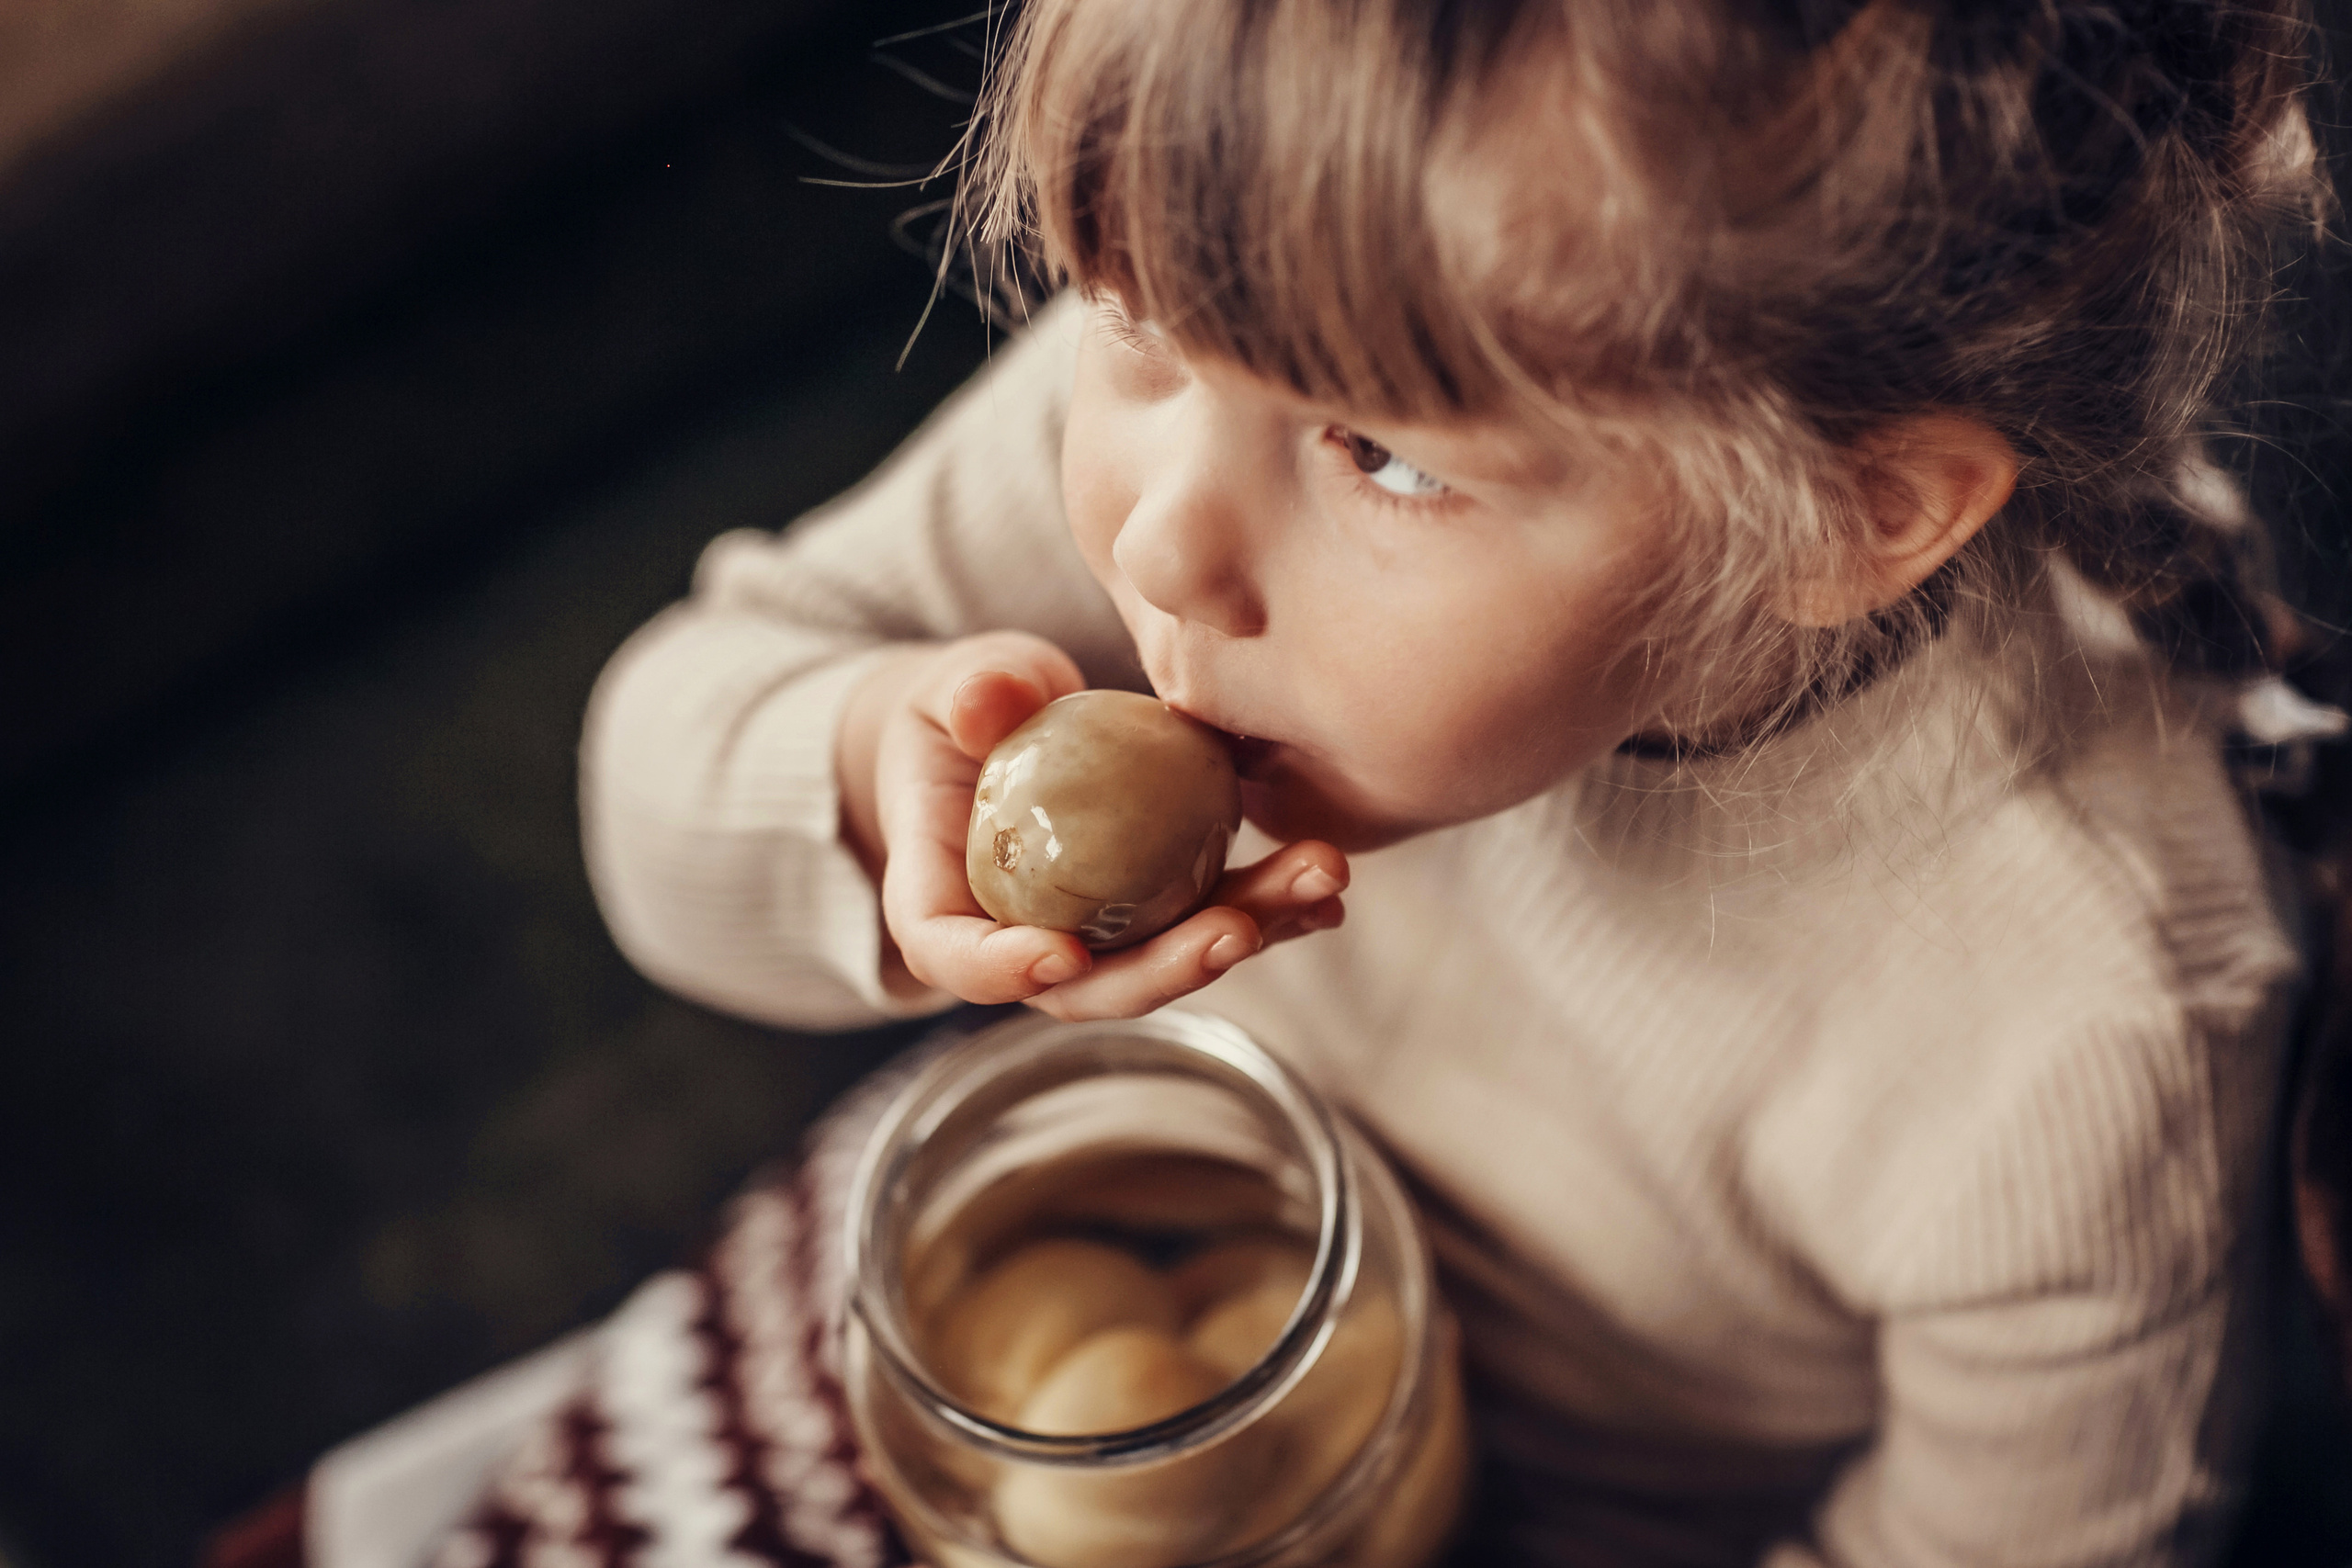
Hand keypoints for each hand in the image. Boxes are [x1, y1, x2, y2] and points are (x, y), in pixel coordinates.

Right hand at [839, 633, 1347, 1019]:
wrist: (1002, 730)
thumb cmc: (965, 711)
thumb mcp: (952, 690)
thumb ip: (969, 696)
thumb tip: (985, 702)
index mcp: (945, 899)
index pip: (955, 957)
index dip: (1002, 970)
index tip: (1065, 952)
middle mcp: (1024, 939)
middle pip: (1086, 988)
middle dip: (1167, 970)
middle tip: (1238, 931)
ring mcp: (1098, 935)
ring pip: (1165, 962)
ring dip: (1248, 933)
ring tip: (1317, 884)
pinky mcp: (1156, 912)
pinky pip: (1211, 922)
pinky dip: (1271, 911)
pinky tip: (1326, 891)